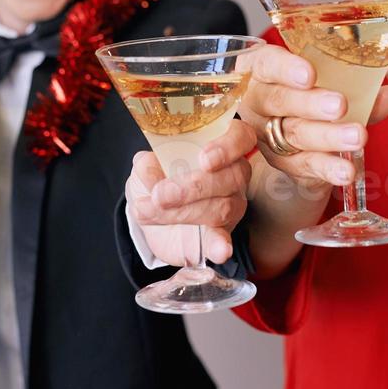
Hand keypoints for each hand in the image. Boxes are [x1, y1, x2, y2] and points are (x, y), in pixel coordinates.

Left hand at [127, 119, 255, 265]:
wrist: (151, 212)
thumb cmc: (156, 178)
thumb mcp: (146, 166)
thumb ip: (148, 163)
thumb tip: (148, 165)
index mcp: (219, 146)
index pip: (241, 137)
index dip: (228, 147)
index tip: (204, 159)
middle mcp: (233, 173)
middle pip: (232, 176)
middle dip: (194, 187)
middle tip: (161, 194)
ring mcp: (232, 204)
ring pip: (222, 207)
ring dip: (184, 212)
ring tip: (151, 211)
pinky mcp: (221, 234)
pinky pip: (225, 240)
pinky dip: (221, 246)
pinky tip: (219, 250)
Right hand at [237, 44, 387, 189]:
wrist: (299, 140)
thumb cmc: (313, 96)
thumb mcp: (331, 85)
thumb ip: (358, 90)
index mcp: (263, 71)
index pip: (267, 63)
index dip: (285, 68)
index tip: (309, 74)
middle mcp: (258, 102)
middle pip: (278, 100)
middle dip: (310, 103)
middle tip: (339, 105)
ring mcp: (268, 135)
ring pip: (295, 134)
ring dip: (328, 136)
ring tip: (357, 136)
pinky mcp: (284, 163)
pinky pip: (306, 165)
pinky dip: (328, 168)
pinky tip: (347, 171)